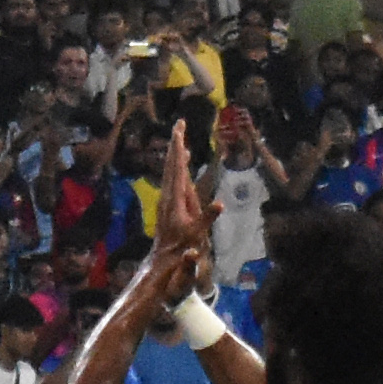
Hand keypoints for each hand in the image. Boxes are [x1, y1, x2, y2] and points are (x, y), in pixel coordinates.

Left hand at [154, 118, 209, 250]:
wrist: (162, 259)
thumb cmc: (181, 247)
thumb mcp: (196, 234)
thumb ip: (207, 218)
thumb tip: (220, 205)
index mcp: (175, 199)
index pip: (176, 168)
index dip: (177, 148)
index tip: (179, 130)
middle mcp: (167, 195)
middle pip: (170, 164)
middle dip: (175, 143)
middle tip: (178, 123)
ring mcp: (165, 199)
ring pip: (169, 170)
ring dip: (175, 153)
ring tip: (180, 138)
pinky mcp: (167, 203)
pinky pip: (171, 179)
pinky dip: (176, 166)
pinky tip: (179, 163)